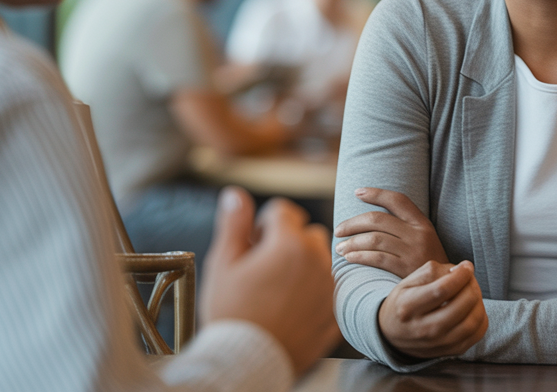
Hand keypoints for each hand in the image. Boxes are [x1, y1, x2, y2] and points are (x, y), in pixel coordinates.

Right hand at [200, 188, 340, 373]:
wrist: (247, 362)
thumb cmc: (232, 313)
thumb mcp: (223, 263)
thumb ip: (234, 224)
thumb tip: (236, 194)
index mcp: (289, 244)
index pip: (283, 211)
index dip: (263, 224)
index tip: (251, 244)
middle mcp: (316, 261)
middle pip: (307, 234)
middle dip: (287, 242)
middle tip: (263, 267)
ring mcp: (328, 287)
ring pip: (320, 261)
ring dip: (303, 265)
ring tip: (276, 288)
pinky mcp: (333, 311)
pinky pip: (326, 289)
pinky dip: (312, 291)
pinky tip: (289, 307)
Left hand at [334, 188, 447, 276]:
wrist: (447, 290)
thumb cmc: (428, 264)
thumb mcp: (425, 240)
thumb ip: (405, 229)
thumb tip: (370, 220)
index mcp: (423, 223)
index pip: (397, 200)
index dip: (376, 193)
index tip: (358, 192)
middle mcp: (419, 234)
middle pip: (378, 219)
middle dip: (353, 223)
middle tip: (339, 230)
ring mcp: (413, 252)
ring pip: (374, 239)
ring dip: (352, 242)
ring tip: (340, 248)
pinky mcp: (406, 270)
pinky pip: (377, 258)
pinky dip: (360, 256)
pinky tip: (350, 258)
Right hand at [378, 260, 487, 358]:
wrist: (392, 334)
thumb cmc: (404, 302)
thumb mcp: (409, 281)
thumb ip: (434, 271)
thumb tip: (461, 269)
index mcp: (409, 307)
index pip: (442, 290)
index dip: (460, 275)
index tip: (466, 266)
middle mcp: (423, 329)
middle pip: (460, 307)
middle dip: (472, 286)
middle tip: (470, 278)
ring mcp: (438, 344)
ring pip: (472, 323)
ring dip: (479, 302)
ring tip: (473, 291)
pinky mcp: (451, 351)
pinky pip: (477, 334)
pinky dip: (481, 317)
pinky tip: (474, 307)